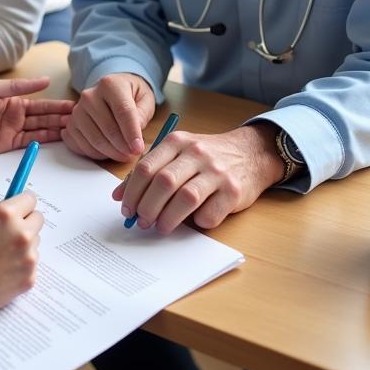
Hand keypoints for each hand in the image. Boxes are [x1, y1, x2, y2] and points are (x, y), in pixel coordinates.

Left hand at [0, 76, 73, 156]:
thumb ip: (18, 87)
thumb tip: (44, 80)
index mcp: (11, 99)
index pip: (40, 102)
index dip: (57, 105)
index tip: (75, 106)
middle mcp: (14, 115)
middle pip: (43, 117)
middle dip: (62, 118)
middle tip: (82, 120)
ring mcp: (11, 130)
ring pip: (40, 130)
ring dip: (57, 129)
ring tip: (76, 129)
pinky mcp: (6, 145)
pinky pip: (29, 142)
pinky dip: (44, 141)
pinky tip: (58, 138)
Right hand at [0, 192, 42, 321]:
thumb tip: (9, 216)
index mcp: (5, 214)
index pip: (30, 199)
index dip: (23, 204)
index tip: (21, 208)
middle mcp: (21, 232)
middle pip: (38, 219)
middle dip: (27, 222)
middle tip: (12, 231)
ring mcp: (28, 256)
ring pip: (35, 242)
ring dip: (24, 245)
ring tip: (2, 255)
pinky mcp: (31, 276)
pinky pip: (31, 264)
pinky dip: (21, 265)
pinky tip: (4, 270)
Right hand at [63, 72, 155, 161]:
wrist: (112, 91)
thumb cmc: (131, 96)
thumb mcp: (145, 100)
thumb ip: (141, 117)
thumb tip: (134, 138)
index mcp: (110, 85)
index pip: (122, 111)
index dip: (131, 133)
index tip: (139, 148)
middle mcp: (90, 95)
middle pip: (108, 128)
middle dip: (123, 147)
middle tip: (134, 154)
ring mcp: (78, 110)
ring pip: (95, 139)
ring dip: (112, 153)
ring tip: (124, 154)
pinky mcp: (71, 123)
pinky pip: (82, 145)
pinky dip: (97, 154)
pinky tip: (108, 152)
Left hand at [115, 123, 284, 233]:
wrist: (250, 153)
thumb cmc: (205, 157)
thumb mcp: (176, 153)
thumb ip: (147, 170)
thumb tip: (119, 196)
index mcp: (176, 141)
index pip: (146, 167)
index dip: (132, 192)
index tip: (126, 209)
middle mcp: (196, 153)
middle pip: (163, 183)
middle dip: (147, 207)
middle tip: (142, 222)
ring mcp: (216, 172)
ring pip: (186, 198)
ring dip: (168, 218)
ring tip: (161, 228)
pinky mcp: (234, 191)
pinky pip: (211, 213)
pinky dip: (198, 222)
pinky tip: (193, 222)